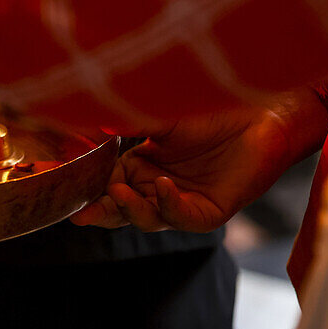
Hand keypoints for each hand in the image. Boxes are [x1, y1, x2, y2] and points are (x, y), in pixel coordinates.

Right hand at [70, 90, 327, 231]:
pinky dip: (169, 204)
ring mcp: (183, 202)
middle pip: (122, 210)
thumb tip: (82, 119)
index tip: (67, 195)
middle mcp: (157, 188)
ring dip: (130, 209)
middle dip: (101, 213)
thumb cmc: (209, 110)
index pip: (106, 186)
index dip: (87, 192)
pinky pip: (184, 217)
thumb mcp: (157, 115)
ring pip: (148, 218)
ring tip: (118, 193)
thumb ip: (122, 122)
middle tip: (80, 214)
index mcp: (140, 167)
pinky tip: (162, 186)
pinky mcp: (210, 211)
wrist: (260, 113)